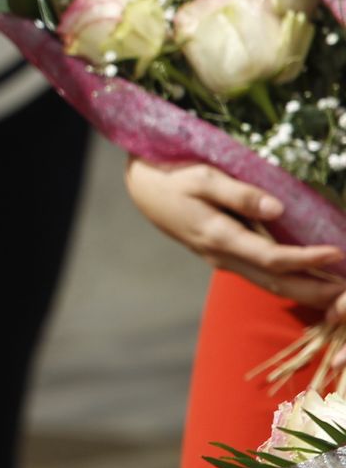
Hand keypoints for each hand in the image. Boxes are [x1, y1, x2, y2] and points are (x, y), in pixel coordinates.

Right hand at [123, 158, 345, 307]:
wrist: (142, 188)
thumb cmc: (171, 176)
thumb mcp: (202, 176)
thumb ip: (239, 193)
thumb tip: (278, 208)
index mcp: (218, 236)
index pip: (272, 257)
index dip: (307, 259)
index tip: (337, 251)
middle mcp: (222, 256)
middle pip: (276, 283)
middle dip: (315, 291)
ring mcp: (222, 260)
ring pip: (270, 285)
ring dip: (306, 291)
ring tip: (338, 291)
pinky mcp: (223, 256)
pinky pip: (262, 276)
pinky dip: (289, 281)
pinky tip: (309, 276)